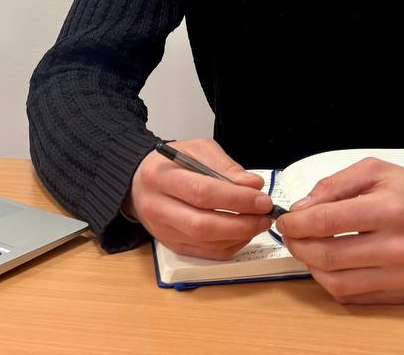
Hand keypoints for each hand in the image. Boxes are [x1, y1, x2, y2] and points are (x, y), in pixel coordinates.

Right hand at [125, 138, 273, 259]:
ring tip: (259, 222)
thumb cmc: (170, 163)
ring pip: (206, 243)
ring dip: (239, 236)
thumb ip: (225, 166)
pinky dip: (230, 245)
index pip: (201, 193)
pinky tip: (243, 232)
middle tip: (265, 215)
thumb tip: (253, 185)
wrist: (138, 182)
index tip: (261, 199)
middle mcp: (158, 208)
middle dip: (241, 223)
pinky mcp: (172, 246)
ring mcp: (163, 231)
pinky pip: (206, 253)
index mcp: (160, 177)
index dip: (235, 199)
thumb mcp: (195, 150)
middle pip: (203, 224)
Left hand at [276, 158, 403, 303]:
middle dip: (297, 245)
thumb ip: (336, 185)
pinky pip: (353, 297)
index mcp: (389, 209)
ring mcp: (400, 276)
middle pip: (327, 256)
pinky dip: (331, 282)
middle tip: (290, 235)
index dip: (296, 223)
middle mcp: (396, 247)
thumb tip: (302, 208)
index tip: (285, 219)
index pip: (326, 221)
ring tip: (307, 249)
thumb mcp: (378, 172)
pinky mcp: (402, 295)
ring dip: (310, 267)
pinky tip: (329, 265)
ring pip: (336, 282)